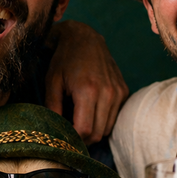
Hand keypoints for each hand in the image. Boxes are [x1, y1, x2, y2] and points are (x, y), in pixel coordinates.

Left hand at [45, 20, 127, 144]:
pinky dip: (102, 121)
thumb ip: (52, 109)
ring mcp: (118, 92)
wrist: (85, 38)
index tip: (64, 138)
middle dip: (83, 140)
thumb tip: (55, 132)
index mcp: (88, 90)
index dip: (73, 139)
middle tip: (70, 135)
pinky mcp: (124, 91)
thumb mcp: (52, 82)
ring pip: (108, 128)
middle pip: (98, 134)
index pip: (85, 130)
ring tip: (78, 123)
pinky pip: (114, 117)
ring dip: (94, 131)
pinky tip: (90, 112)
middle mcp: (107, 92)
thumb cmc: (64, 60)